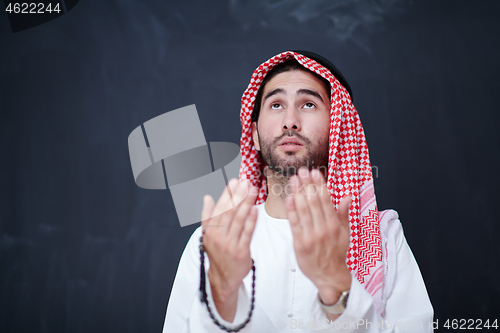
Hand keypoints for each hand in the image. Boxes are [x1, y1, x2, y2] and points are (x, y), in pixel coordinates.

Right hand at [201, 178, 258, 321]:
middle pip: (229, 212)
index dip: (227, 194)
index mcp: (210, 231)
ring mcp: (230, 244)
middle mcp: (218, 237)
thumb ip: (207, 216)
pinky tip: (256, 210)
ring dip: (246, 204)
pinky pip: (247, 233)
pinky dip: (251, 221)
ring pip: (238, 220)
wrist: (223, 278)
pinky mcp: (241, 251)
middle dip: (238, 195)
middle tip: (245, 182)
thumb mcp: (208, 236)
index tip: (234, 182)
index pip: (219, 208)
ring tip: (252, 191)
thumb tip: (207, 198)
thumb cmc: (218, 254)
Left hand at [286, 167, 351, 306]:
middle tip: (302, 170)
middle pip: (314, 202)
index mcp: (335, 225)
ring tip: (293, 179)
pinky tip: (289, 198)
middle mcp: (323, 229)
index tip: (315, 172)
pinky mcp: (300, 243)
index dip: (319, 185)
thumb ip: (343, 214)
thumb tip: (347, 196)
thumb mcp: (345, 233)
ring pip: (303, 210)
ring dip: (298, 192)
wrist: (329, 276)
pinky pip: (294, 224)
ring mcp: (311, 236)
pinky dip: (291, 210)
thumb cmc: (336, 253)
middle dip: (307, 184)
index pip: (326, 200)